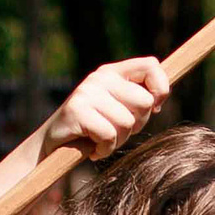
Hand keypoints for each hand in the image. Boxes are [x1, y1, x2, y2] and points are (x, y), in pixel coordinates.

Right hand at [43, 58, 169, 160]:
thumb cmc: (93, 131)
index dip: (161, 88)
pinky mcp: (77, 110)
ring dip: (119, 141)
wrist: (53, 146)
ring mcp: (87, 92)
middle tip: (117, 131)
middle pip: (144, 102)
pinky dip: (105, 149)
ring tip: (101, 140)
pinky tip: (93, 148)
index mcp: (113, 72)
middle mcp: (101, 77)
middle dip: (137, 125)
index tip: (154, 108)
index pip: (151, 65)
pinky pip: (109, 135)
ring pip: (128, 122)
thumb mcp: (119, 111)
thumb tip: (159, 98)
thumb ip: (138, 100)